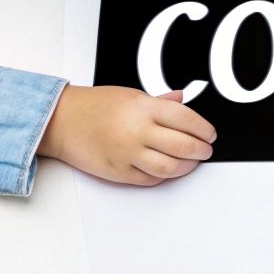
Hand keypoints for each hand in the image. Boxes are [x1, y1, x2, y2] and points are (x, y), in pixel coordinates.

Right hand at [37, 85, 215, 185]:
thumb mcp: (131, 94)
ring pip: (170, 168)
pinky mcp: (119, 172)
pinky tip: (168, 168)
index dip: (204, 129)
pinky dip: (164, 176)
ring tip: (191, 162)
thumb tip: (182, 100)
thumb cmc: (95, 105)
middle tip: (206, 150)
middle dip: (201, 150)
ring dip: (187, 167)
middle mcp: (138, 131)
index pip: (187, 120)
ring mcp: (128, 154)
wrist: (63, 121)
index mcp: (144, 108)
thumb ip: (160, 101)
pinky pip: (150, 179)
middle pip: (183, 146)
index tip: (210, 134)